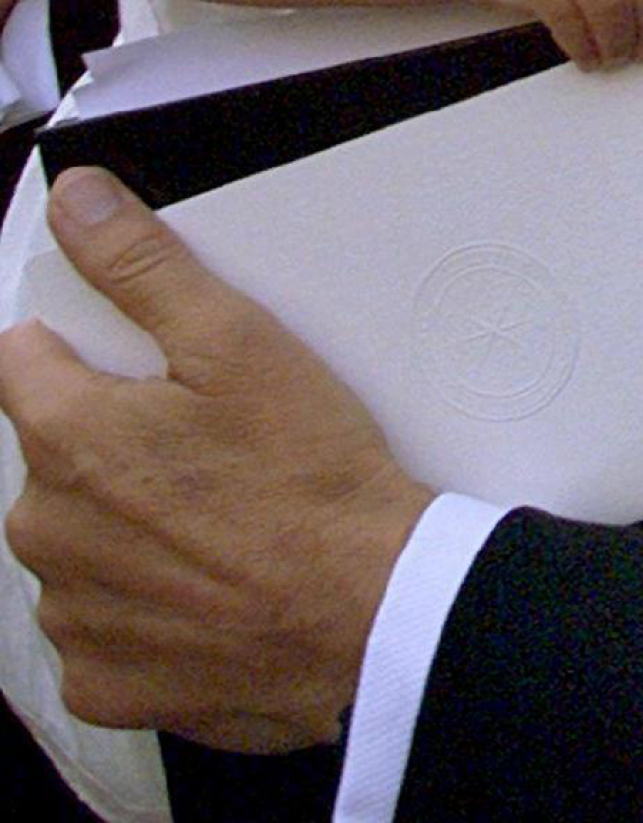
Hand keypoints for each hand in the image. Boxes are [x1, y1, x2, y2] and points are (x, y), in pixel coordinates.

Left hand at [0, 166, 427, 749]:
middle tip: (202, 442)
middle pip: (51, 455)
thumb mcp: (236, 340)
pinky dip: (141, 605)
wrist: (369, 609)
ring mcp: (71, 616)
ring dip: (121, 525)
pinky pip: (99, 626)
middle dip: (109, 441)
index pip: (19, 360)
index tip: (143, 366)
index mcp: (66, 437)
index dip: (80, 349)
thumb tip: (74, 200)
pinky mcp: (103, 682)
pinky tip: (204, 584)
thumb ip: (139, 266)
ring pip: (74, 541)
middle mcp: (45, 531)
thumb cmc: (306, 476)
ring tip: (212, 517)